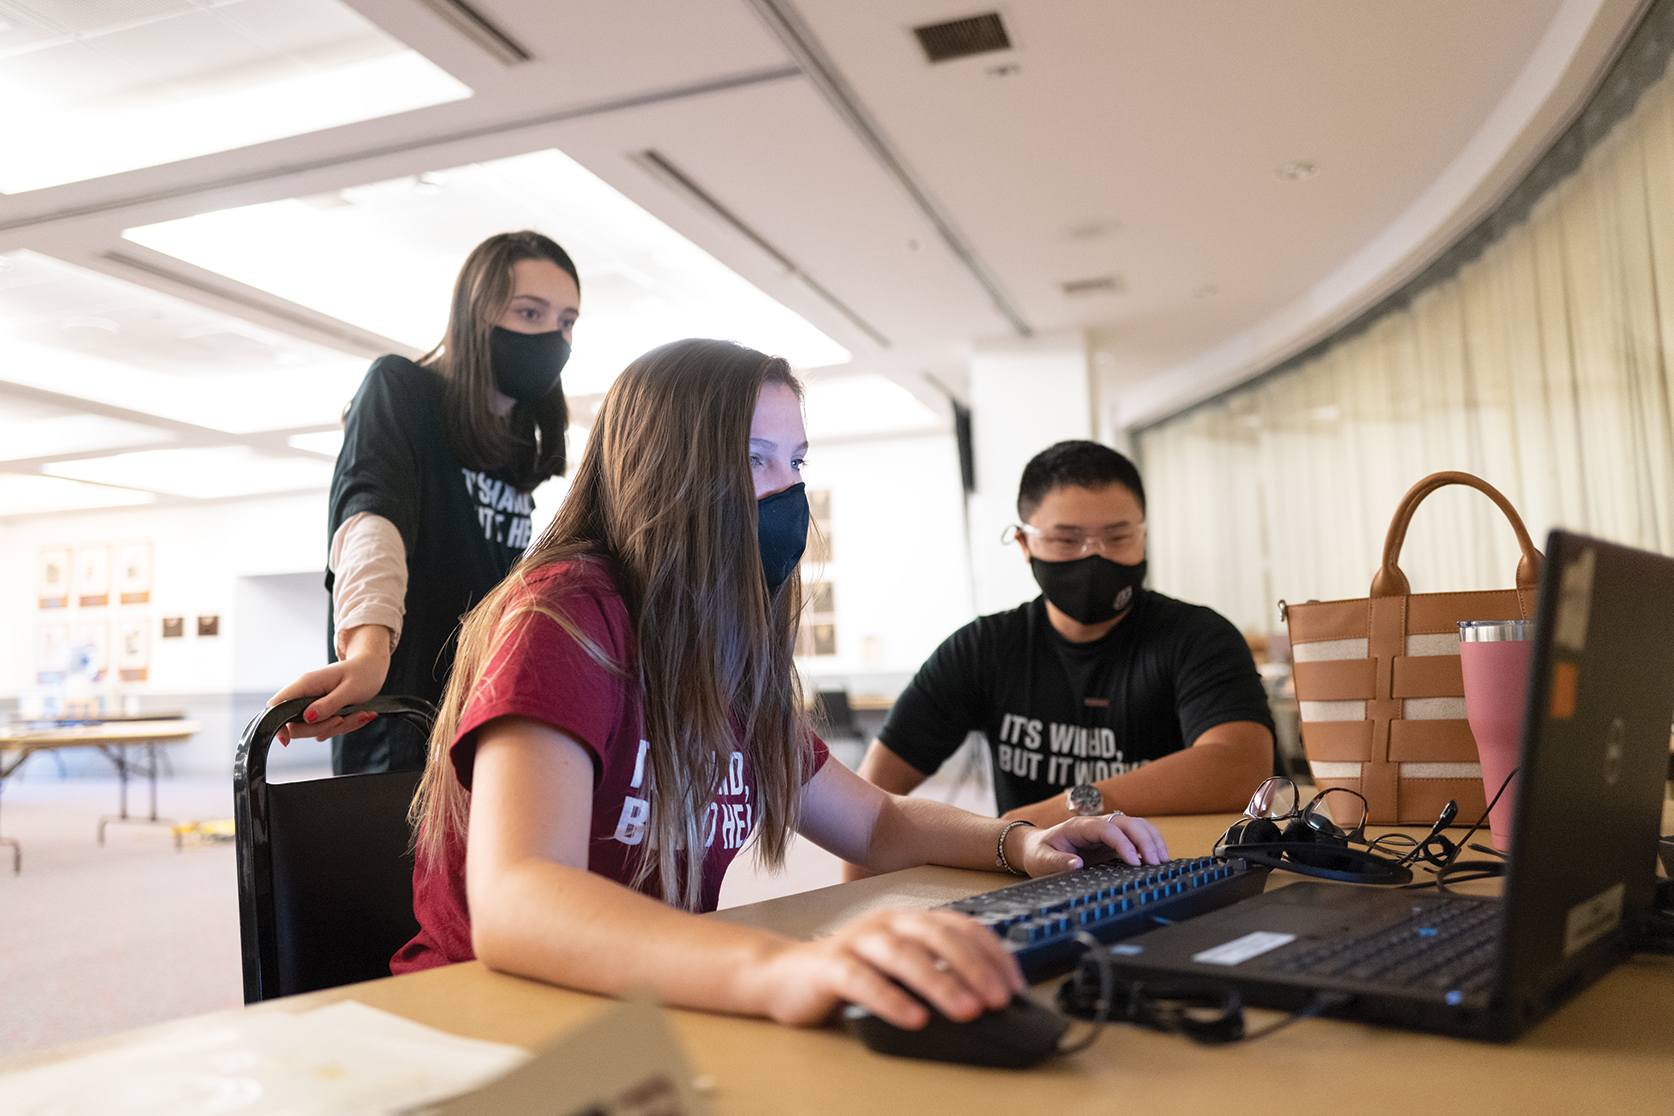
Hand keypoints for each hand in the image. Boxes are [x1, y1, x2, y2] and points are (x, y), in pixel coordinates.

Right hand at [268, 625, 390, 742]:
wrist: (374, 668)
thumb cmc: (363, 673)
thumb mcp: (350, 689)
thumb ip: (328, 704)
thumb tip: (308, 717)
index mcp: (306, 684)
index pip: (277, 706)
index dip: (277, 725)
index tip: (287, 740)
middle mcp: (306, 695)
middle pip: (296, 725)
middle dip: (321, 728)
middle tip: (342, 719)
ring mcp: (315, 706)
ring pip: (315, 730)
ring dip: (339, 727)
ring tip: (360, 713)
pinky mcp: (325, 713)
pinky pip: (329, 729)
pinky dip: (346, 726)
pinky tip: (361, 714)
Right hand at [744, 909, 1024, 1028]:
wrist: (782, 977)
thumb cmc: (848, 976)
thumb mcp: (899, 972)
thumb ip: (934, 974)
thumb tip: (987, 1001)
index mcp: (908, 921)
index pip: (961, 927)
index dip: (993, 954)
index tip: (1016, 985)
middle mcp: (886, 923)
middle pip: (937, 936)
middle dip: (974, 967)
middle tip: (1000, 999)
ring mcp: (857, 940)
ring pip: (904, 956)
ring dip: (940, 982)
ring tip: (967, 1011)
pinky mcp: (830, 966)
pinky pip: (864, 980)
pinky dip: (891, 999)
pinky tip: (914, 1018)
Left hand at [1014, 814, 1168, 875]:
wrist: (1036, 847)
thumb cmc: (1039, 852)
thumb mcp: (1041, 860)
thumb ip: (1057, 862)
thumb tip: (1077, 864)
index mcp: (1079, 826)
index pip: (1108, 829)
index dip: (1123, 843)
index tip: (1134, 862)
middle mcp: (1096, 825)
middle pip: (1128, 823)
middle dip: (1145, 840)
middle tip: (1156, 863)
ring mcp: (1106, 832)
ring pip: (1136, 826)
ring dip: (1152, 840)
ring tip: (1163, 861)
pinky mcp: (1112, 842)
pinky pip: (1136, 838)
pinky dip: (1150, 845)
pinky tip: (1158, 859)